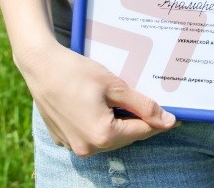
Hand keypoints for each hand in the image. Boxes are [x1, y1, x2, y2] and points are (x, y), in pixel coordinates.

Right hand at [18, 39, 175, 156]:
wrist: (40, 66)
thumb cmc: (77, 71)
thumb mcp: (114, 85)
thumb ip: (142, 105)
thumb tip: (167, 121)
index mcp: (103, 135)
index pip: (141, 132)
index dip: (158, 122)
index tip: (173, 116)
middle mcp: (87, 148)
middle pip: (124, 137)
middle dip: (137, 121)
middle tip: (148, 102)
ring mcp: (73, 146)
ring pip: (107, 138)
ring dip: (118, 123)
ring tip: (123, 100)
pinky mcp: (63, 139)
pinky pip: (89, 136)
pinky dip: (99, 123)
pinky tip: (99, 103)